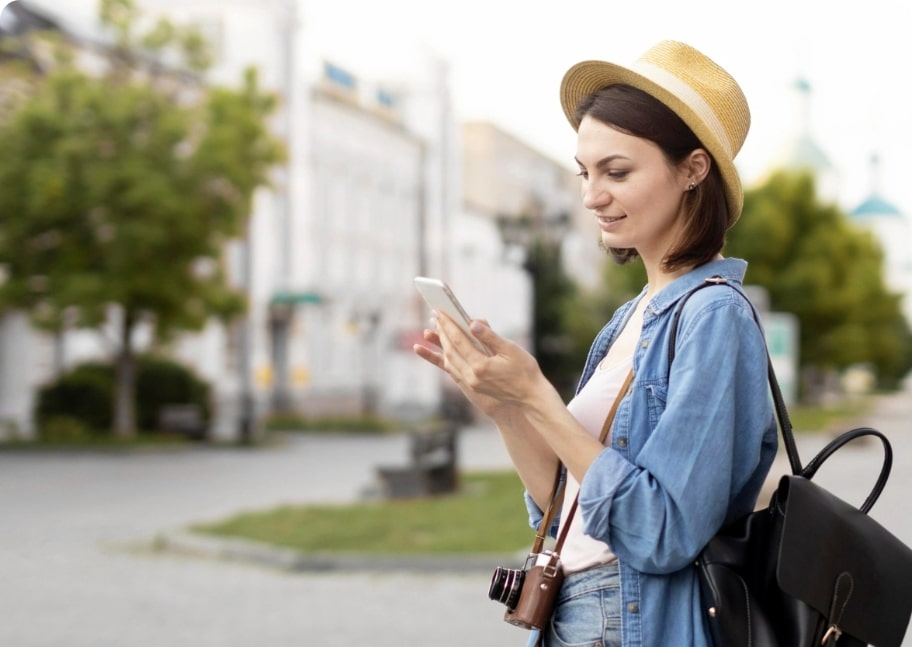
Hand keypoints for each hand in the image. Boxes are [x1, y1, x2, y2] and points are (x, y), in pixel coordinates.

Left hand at [413, 312, 549, 414]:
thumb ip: (490, 336)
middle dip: (442, 332)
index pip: (458, 341)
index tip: (439, 312)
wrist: (531, 397)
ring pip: (450, 361)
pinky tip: (444, 349)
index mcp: (481, 366)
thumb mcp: (510, 349)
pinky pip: (454, 370)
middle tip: (436, 317)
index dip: (447, 325)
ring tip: (435, 330)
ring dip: (442, 344)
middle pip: (450, 350)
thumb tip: (472, 323)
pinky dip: (447, 358)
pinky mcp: (473, 387)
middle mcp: (472, 377)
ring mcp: (471, 384)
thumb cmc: (525, 371)